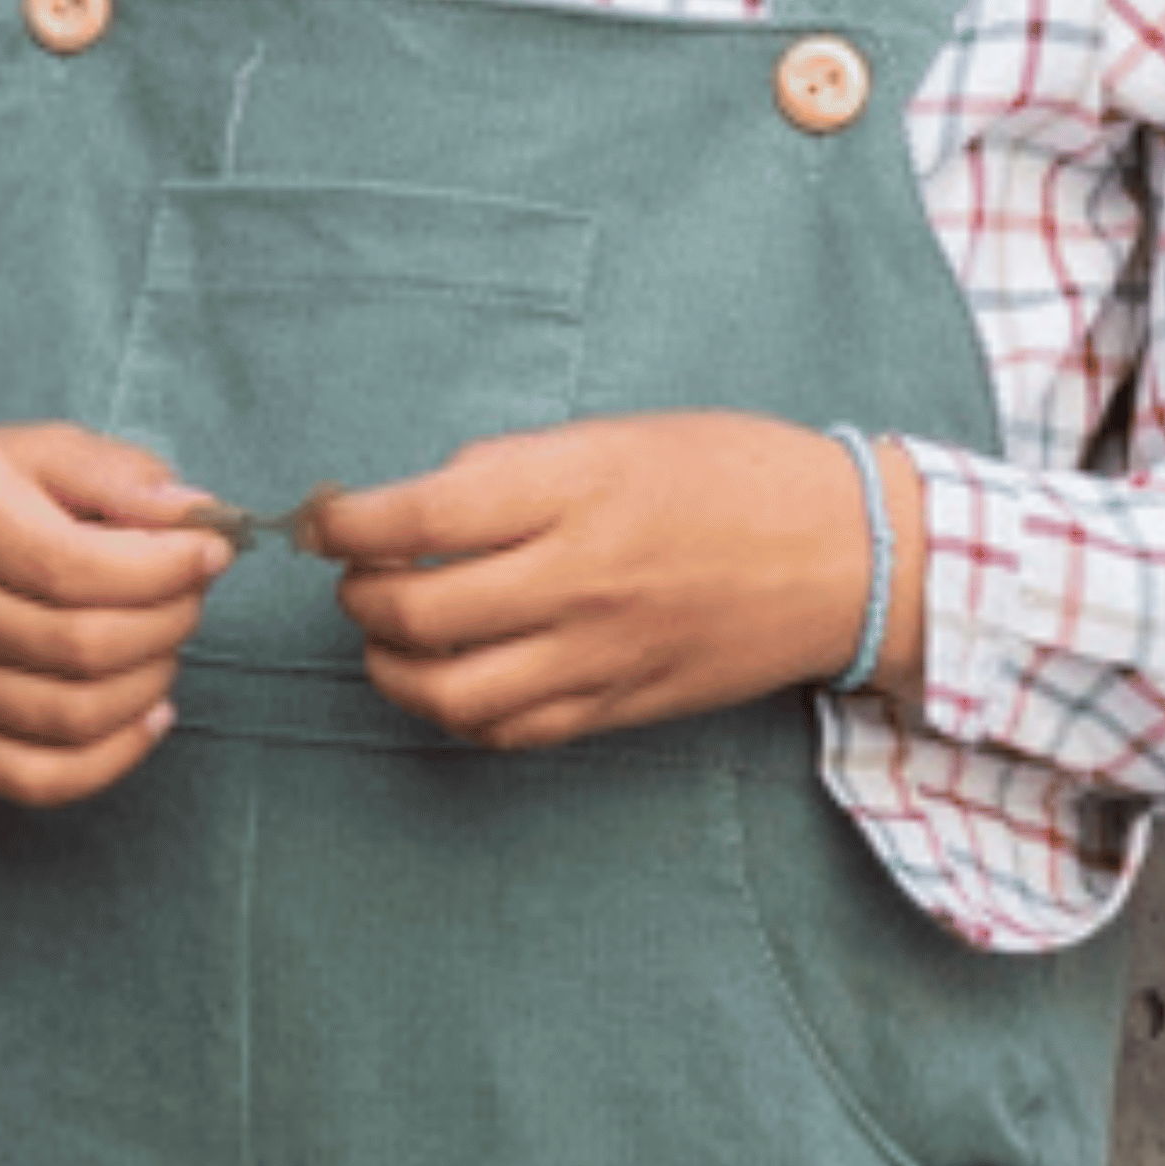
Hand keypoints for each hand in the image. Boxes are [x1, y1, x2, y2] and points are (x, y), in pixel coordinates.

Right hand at [0, 423, 231, 806]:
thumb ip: (117, 474)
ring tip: (167, 638)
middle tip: (192, 590)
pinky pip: (44, 779)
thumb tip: (194, 516)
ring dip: (152, 680)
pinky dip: (115, 757)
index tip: (213, 550)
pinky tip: (151, 713)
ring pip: (73, 715)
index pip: (74, 567)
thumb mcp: (34, 452)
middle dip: (168, 619)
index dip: (163, 566)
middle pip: (82, 646)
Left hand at [313, 413, 923, 751]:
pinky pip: (513, 732)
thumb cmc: (732, 469)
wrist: (843, 555)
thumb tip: (428, 503)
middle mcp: (578, 578)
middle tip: (352, 574)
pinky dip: (460, 712)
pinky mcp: (619, 708)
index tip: (321, 517)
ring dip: (393, 668)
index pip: (421, 518)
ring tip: (386, 637)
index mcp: (575, 489)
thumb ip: (517, 470)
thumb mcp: (617, 433)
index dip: (347, 522)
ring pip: (452, 694)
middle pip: (418, 613)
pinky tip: (450, 679)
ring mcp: (599, 655)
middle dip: (359, 595)